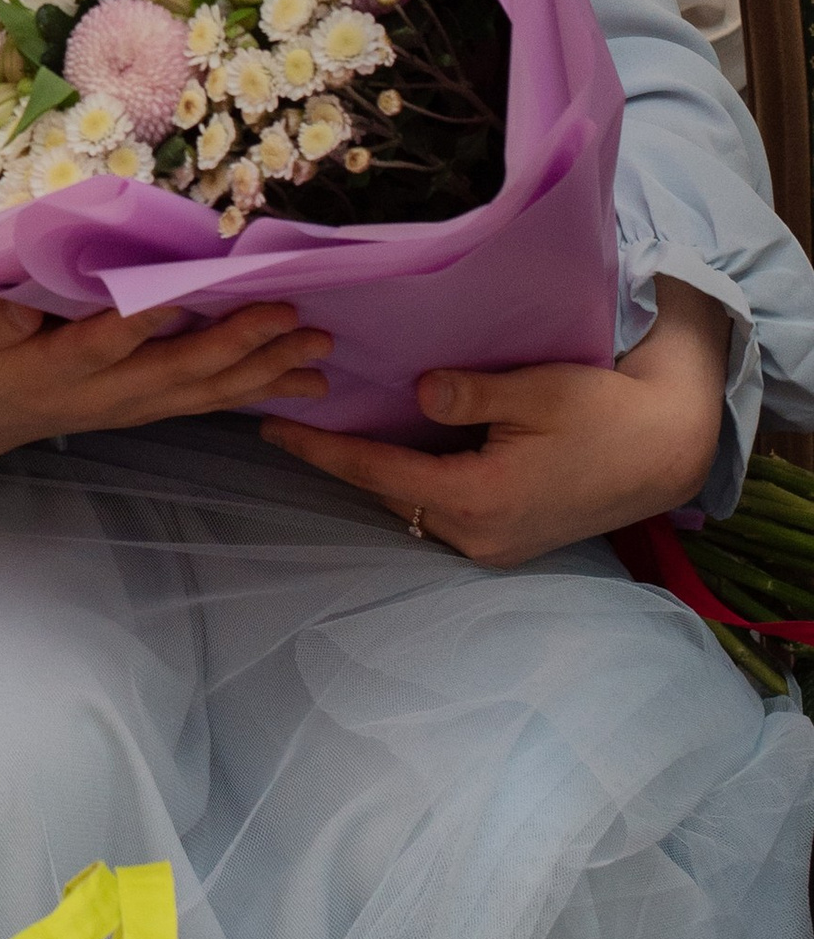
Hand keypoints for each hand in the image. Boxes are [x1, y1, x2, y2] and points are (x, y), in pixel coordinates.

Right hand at [0, 294, 332, 465]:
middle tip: (290, 316)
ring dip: (262, 371)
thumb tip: (30, 299)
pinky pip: (200, 401)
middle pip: (176, 372)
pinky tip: (293, 380)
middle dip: (237, 344)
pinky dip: (251, 389)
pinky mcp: (136, 409)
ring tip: (317, 352)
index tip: (187, 292)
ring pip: (201, 392)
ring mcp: (124, 407)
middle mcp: (100, 395)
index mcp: (50, 372)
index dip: (146, 322)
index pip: (103, 344)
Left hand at [262, 273, 729, 564]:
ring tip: (330, 434)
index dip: (321, 451)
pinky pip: (442, 511)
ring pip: (413, 506)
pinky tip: (394, 451)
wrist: (668, 450)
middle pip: (388, 495)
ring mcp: (496, 547)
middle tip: (289, 420)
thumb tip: (418, 393)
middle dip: (340, 461)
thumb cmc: (605, 412)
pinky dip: (412, 482)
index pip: (377, 475)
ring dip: (377, 473)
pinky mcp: (510, 540)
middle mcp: (479, 537)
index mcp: (478, 501)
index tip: (269, 429)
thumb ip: (470, 395)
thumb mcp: (536, 391)